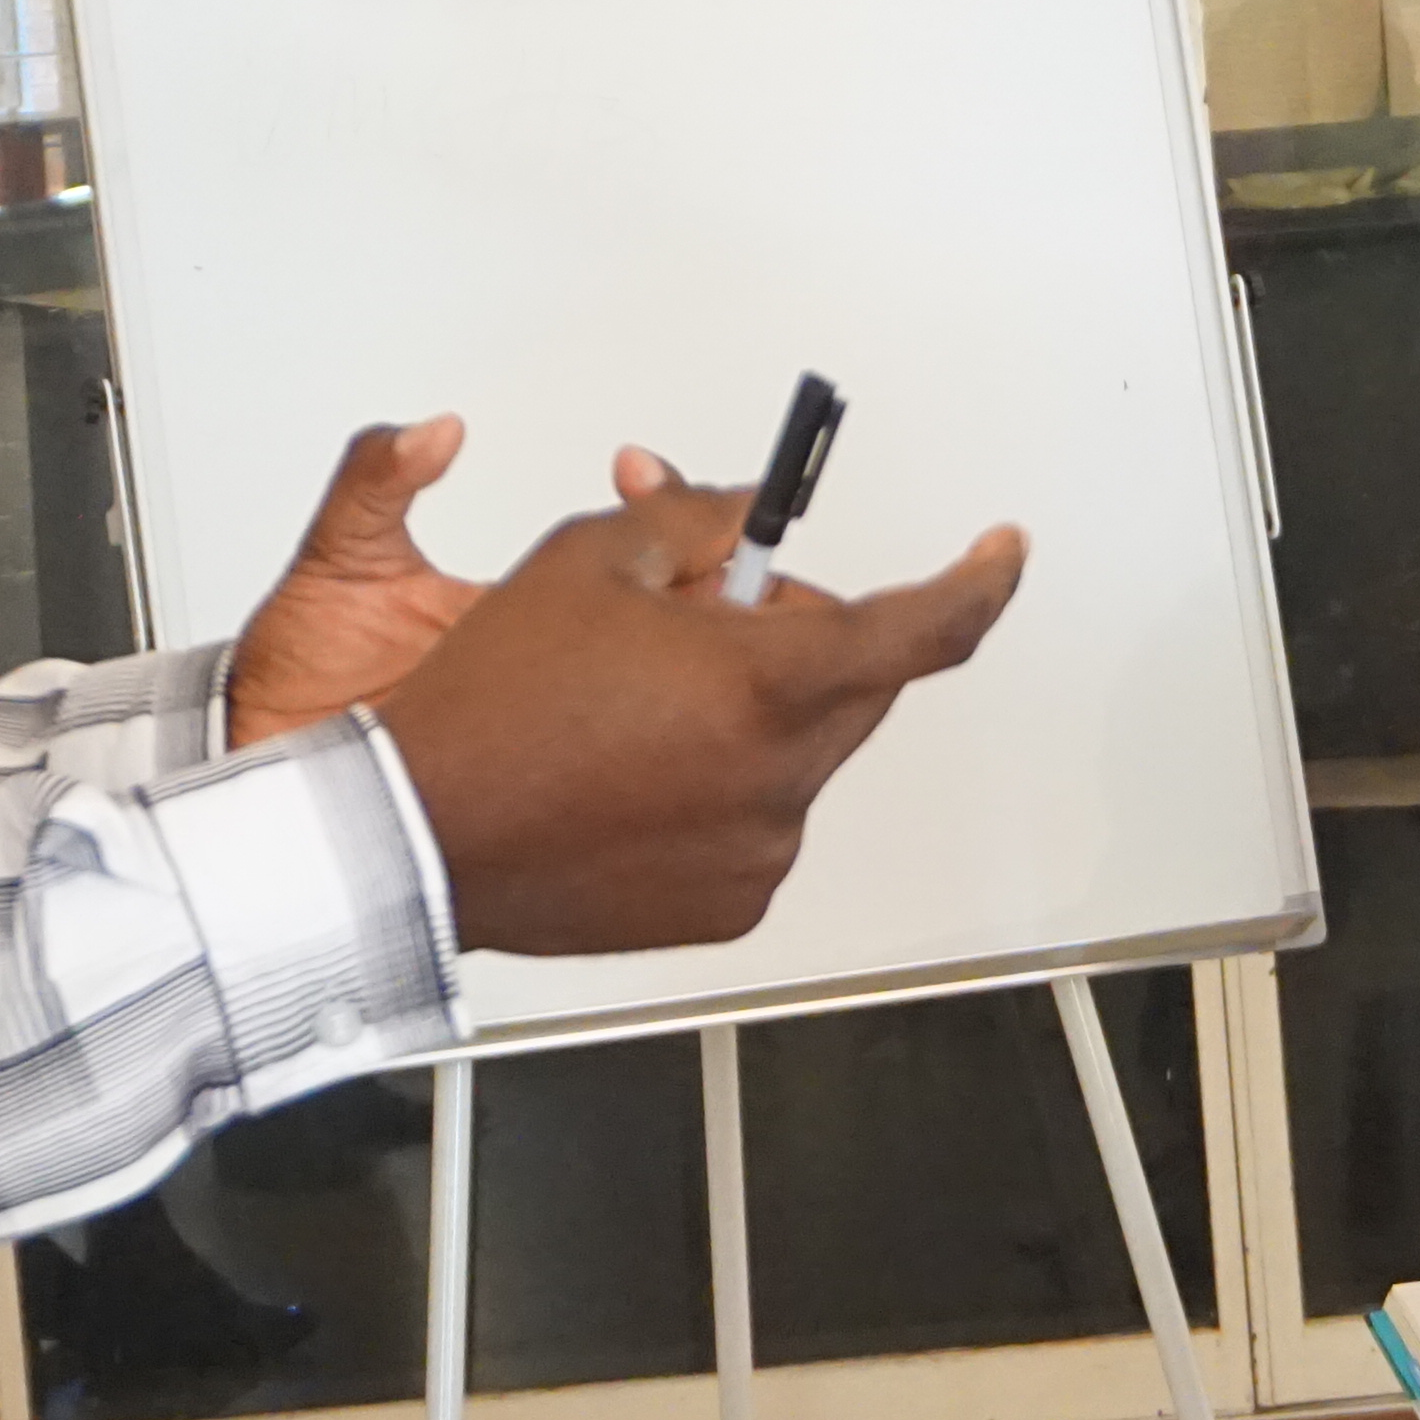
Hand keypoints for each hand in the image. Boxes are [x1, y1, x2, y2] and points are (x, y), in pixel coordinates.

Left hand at [231, 428, 716, 742]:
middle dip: (695, 572)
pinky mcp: (543, 785)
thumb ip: (377, 480)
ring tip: (663, 606)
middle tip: (681, 545)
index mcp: (523, 612)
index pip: (620, 547)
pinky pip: (613, 765)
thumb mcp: (336, 558)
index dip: (649, 503)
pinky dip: (644, 739)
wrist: (262, 763)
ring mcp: (555, 726)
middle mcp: (553, 669)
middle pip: (666, 618)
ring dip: (679, 646)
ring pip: (655, 689)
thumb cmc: (295, 676)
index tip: (638, 470)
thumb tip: (433, 430)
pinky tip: (636, 707)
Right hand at [370, 476, 1024, 955]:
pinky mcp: (729, 904)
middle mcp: (779, 775)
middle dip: (801, 640)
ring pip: (798, 754)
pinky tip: (630, 776)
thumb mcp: (591, 559)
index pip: (927, 628)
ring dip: (748, 718)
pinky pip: (757, 822)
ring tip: (637, 710)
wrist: (419, 835)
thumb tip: (747, 514)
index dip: (979, 582)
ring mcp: (759, 849)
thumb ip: (697, 520)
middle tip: (708, 618)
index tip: (1000, 554)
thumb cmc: (490, 703)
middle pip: (854, 686)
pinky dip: (717, 789)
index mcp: (766, 683)